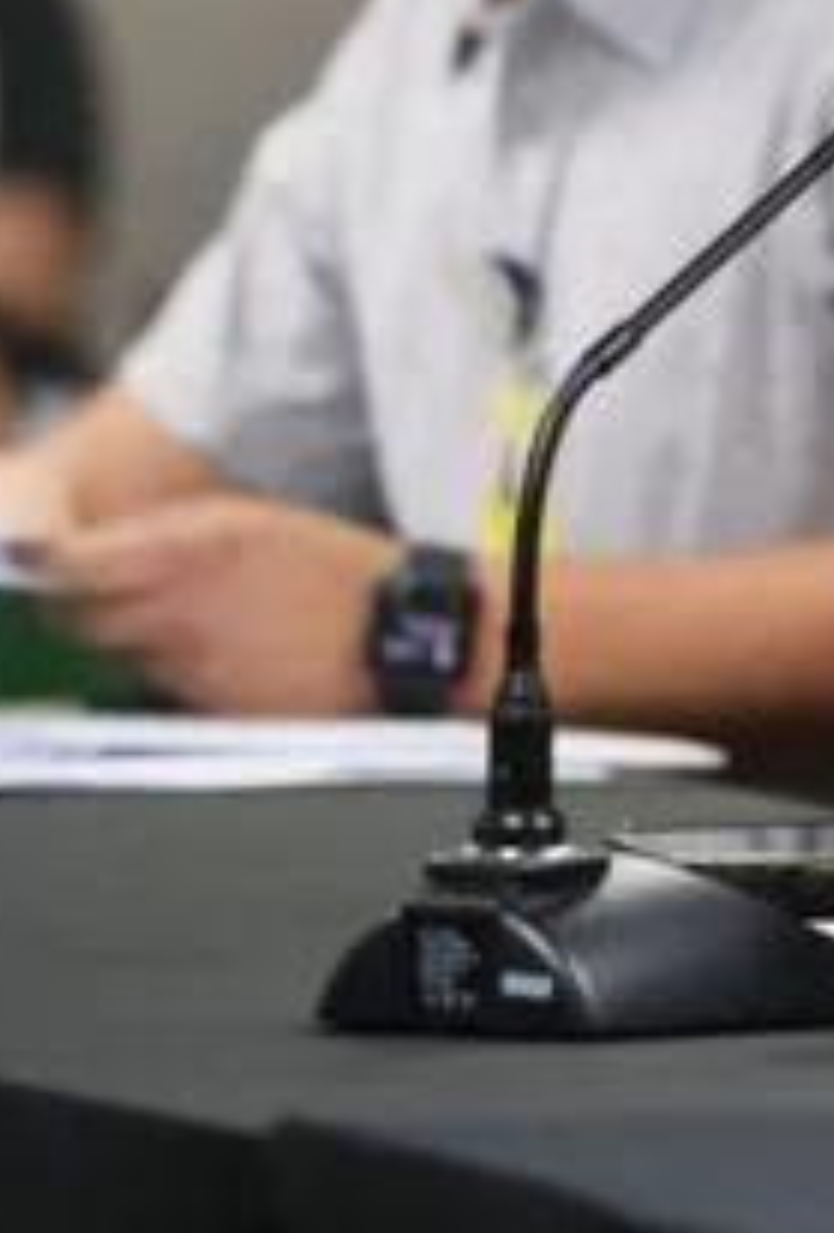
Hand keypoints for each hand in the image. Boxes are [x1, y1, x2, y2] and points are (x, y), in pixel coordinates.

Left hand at [41, 497, 402, 713]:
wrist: (399, 635)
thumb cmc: (335, 571)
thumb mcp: (251, 524)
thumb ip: (164, 541)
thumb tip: (92, 556)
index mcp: (189, 549)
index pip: (73, 566)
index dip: (45, 568)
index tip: (36, 564)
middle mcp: (177, 607)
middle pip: (80, 621)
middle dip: (78, 612)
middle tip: (94, 599)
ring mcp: (188, 663)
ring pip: (121, 656)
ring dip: (133, 641)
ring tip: (187, 623)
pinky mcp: (207, 707)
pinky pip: (164, 689)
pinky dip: (174, 674)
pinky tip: (221, 655)